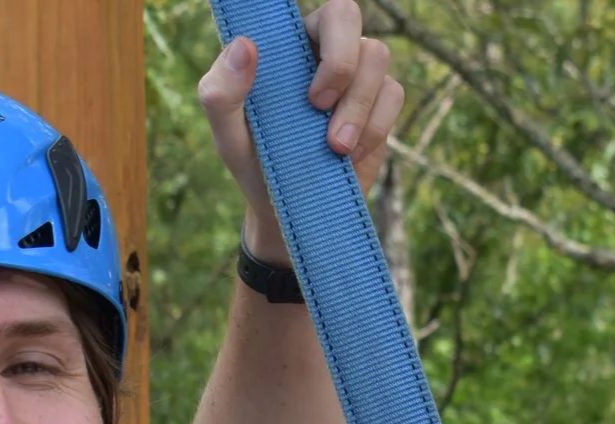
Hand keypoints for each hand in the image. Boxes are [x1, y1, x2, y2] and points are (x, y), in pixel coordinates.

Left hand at [198, 0, 405, 263]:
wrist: (288, 211)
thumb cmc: (254, 164)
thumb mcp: (226, 134)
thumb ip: (221, 91)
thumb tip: (245, 46)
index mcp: (286, 43)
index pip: (309, 7)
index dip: (322, 37)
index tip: (306, 92)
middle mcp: (321, 49)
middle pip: (348, 14)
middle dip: (340, 62)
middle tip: (318, 106)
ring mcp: (353, 77)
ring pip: (377, 57)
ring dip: (358, 106)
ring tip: (335, 148)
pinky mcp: (377, 108)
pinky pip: (392, 95)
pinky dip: (374, 128)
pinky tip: (349, 155)